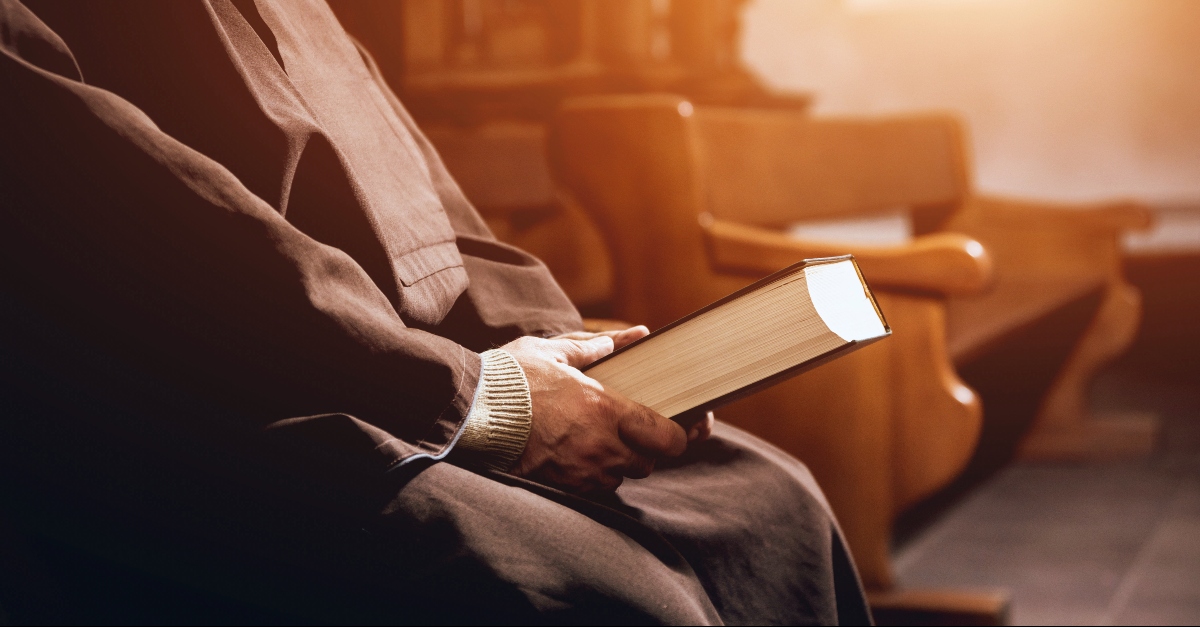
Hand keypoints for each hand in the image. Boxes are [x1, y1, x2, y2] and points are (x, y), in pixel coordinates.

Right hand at [503, 327, 686, 493]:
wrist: (471, 411)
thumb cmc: (513, 377)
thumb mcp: (556, 351)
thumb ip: (600, 346)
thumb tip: (635, 335)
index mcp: (607, 409)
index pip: (668, 437)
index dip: (678, 435)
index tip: (673, 427)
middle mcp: (602, 445)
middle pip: (649, 462)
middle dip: (646, 449)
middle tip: (630, 429)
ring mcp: (583, 469)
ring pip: (622, 477)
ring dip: (619, 463)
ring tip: (601, 440)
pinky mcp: (563, 485)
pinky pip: (595, 488)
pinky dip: (594, 474)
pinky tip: (578, 453)